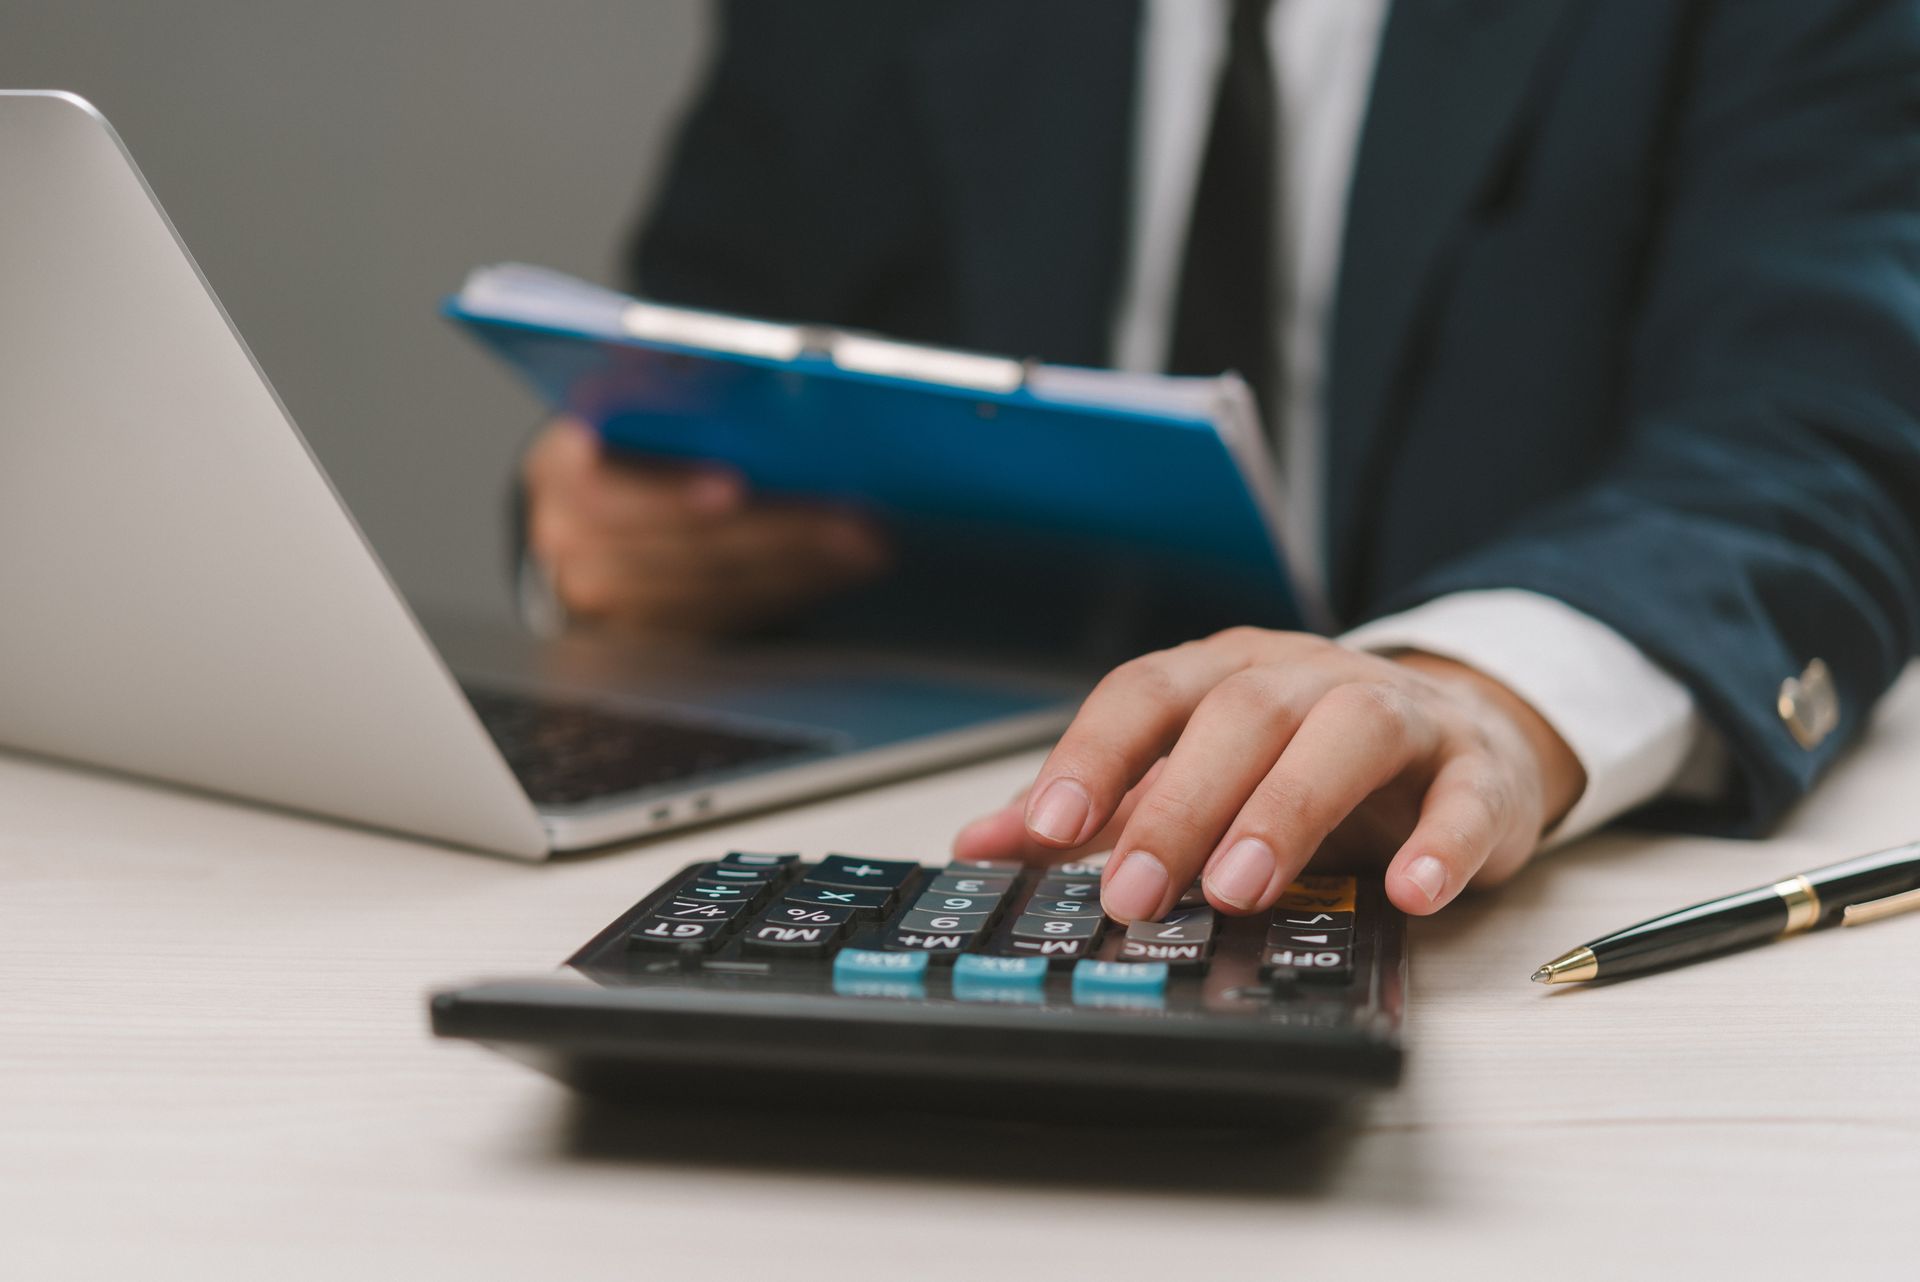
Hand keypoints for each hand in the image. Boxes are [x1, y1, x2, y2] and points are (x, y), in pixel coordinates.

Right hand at [522, 418, 889, 634]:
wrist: (598, 500)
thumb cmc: (635, 435)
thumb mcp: (638, 394)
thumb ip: (674, 382)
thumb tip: (736, 370)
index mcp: (558, 466)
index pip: (603, 490)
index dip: (670, 494)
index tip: (735, 488)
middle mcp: (567, 541)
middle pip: (682, 551)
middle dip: (778, 533)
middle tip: (857, 521)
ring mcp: (603, 600)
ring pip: (715, 591)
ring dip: (800, 567)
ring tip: (868, 543)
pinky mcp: (647, 635)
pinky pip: (729, 619)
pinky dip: (792, 590)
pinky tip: (841, 568)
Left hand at [953, 629, 1585, 920]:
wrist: (1462, 737)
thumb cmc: (1307, 762)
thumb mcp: (1198, 775)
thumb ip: (1099, 809)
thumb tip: (982, 843)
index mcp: (1225, 673)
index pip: (1146, 693)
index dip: (1095, 755)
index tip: (1049, 829)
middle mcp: (1306, 678)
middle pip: (1239, 714)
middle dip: (1181, 804)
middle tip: (1136, 893)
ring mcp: (1398, 715)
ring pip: (1346, 734)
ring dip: (1288, 810)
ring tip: (1243, 888)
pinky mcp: (1478, 769)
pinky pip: (1466, 796)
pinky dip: (1442, 842)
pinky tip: (1413, 891)